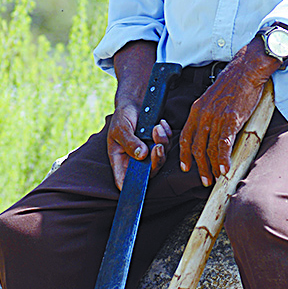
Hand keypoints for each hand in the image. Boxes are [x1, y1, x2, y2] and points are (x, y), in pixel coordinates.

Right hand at [109, 40, 171, 189]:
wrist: (134, 102)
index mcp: (120, 161)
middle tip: (158, 146)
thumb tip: (141, 155)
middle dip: (156, 160)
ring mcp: (148, 154)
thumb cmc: (123, 116)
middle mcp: (135, 161)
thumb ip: (129, 142)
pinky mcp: (158, 145)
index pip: (124, 181)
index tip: (144, 175)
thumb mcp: (121, 128)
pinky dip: (167, 135)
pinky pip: (167, 146)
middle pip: (149, 172)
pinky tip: (161, 123)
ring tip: (157, 127)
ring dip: (162, 143)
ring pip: (161, 159)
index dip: (133, 186)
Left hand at [179, 39, 275, 185]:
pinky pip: (223, 144)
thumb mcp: (213, 98)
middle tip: (203, 178)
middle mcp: (203, 114)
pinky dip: (223, 159)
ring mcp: (216, 117)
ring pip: (209, 148)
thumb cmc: (234, 83)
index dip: (184, 153)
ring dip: (211, 167)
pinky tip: (224, 169)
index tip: (186, 166)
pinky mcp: (231, 119)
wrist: (247, 70)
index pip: (185, 136)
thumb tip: (212, 129)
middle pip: (196, 146)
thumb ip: (209, 113)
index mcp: (197, 109)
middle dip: (198, 166)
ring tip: (215, 177)